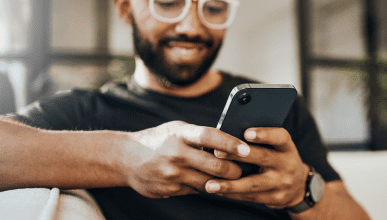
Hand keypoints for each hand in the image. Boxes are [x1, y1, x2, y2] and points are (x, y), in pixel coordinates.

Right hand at [123, 121, 247, 197]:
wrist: (127, 158)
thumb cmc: (159, 140)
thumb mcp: (177, 130)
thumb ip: (200, 135)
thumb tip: (230, 143)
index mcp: (181, 134)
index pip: (210, 137)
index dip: (230, 144)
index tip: (247, 149)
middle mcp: (177, 153)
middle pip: (216, 166)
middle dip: (235, 170)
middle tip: (243, 169)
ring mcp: (173, 174)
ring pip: (209, 183)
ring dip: (223, 182)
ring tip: (231, 177)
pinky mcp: (170, 189)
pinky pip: (197, 191)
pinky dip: (206, 187)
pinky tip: (209, 182)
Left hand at [207, 127, 309, 208]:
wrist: (298, 186)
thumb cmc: (278, 158)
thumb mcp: (277, 147)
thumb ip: (260, 141)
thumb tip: (229, 133)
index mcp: (286, 147)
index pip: (279, 137)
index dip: (264, 134)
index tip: (247, 133)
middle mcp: (286, 164)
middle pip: (262, 158)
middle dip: (239, 156)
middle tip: (217, 153)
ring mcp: (281, 183)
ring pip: (253, 183)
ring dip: (230, 184)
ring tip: (210, 184)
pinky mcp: (274, 198)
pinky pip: (250, 197)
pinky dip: (232, 194)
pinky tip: (217, 191)